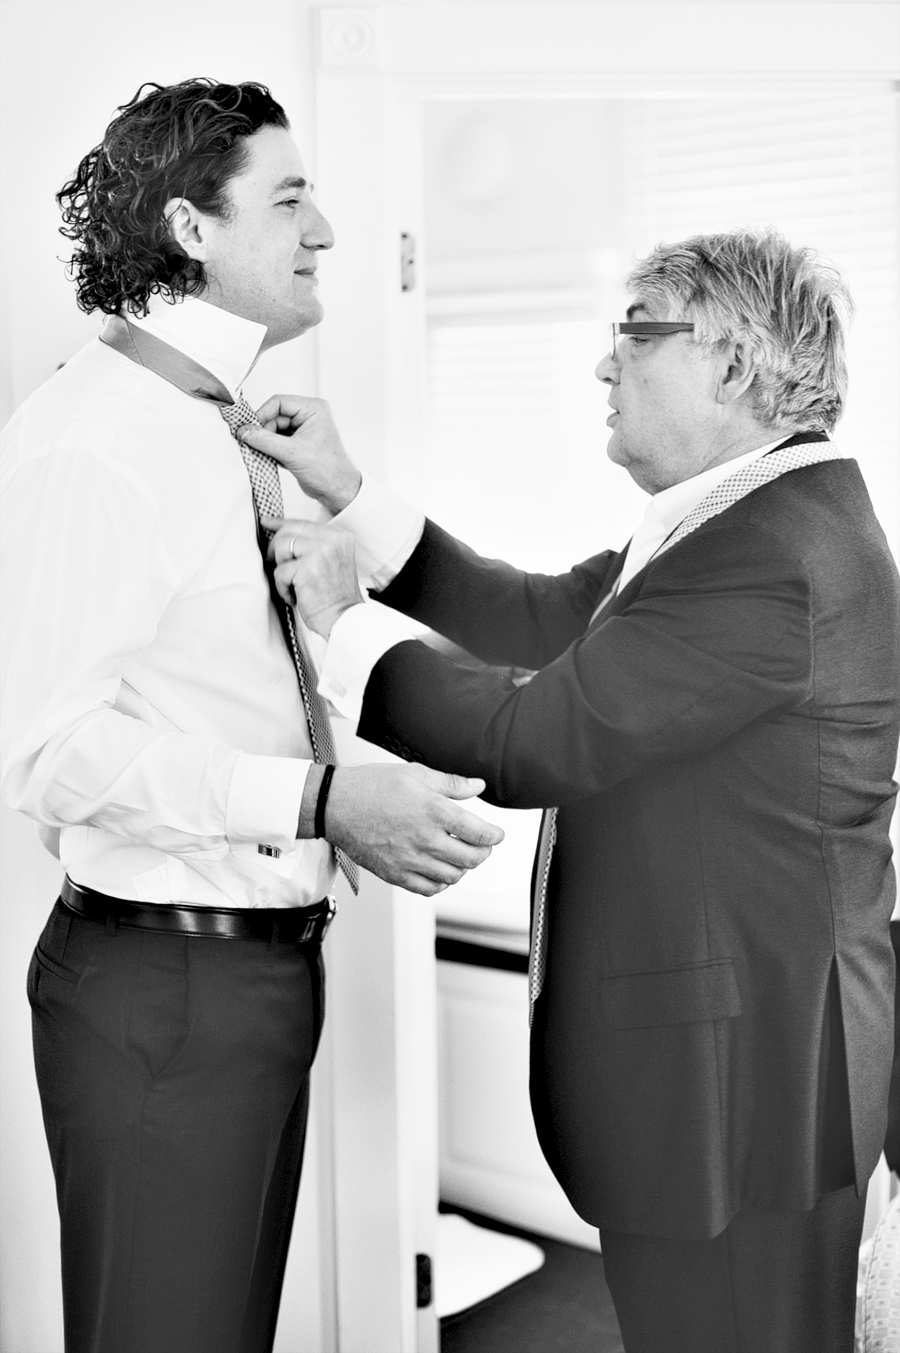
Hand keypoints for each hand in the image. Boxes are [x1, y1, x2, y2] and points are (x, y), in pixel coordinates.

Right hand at [237, 395, 361, 514]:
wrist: (337, 491)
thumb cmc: (328, 470)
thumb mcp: (292, 453)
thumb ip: (264, 440)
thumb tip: (244, 432)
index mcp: (313, 409)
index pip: (278, 402)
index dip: (261, 414)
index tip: (248, 429)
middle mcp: (308, 416)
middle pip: (274, 416)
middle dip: (264, 431)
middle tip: (254, 444)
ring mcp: (303, 430)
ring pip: (273, 429)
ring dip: (266, 442)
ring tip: (267, 455)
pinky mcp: (297, 443)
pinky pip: (276, 440)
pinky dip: (270, 449)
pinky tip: (273, 459)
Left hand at [266, 518, 361, 638]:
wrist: (345, 619)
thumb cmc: (335, 596)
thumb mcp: (329, 561)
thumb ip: (311, 544)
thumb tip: (278, 530)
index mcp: (339, 536)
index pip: (302, 523)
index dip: (280, 524)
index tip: (267, 522)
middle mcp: (332, 540)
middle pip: (288, 533)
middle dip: (275, 551)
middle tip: (276, 567)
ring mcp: (320, 552)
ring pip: (281, 548)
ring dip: (281, 570)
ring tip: (293, 584)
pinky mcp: (307, 569)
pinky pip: (280, 572)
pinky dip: (283, 588)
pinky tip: (296, 597)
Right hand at [324, 763, 504, 895]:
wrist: (336, 805)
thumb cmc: (372, 786)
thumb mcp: (416, 774)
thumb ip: (451, 783)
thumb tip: (477, 785)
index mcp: (434, 811)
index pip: (480, 833)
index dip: (495, 835)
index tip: (496, 834)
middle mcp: (425, 839)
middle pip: (472, 859)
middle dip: (483, 852)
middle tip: (482, 845)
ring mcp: (410, 860)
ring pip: (453, 876)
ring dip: (463, 868)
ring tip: (460, 856)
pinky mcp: (395, 874)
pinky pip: (429, 889)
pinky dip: (441, 883)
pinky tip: (440, 871)